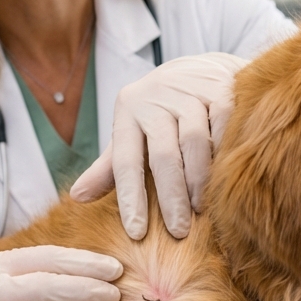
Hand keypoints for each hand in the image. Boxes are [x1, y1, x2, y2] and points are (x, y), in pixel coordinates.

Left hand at [69, 53, 246, 239]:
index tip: (136, 232)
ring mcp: (189, 90)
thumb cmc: (161, 114)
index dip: (130, 198)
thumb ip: (109, 168)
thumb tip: (76, 198)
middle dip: (170, 196)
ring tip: (201, 210)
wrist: (199, 68)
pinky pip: (223, 124)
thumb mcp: (132, 136)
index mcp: (128, 111)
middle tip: (178, 231)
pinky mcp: (220, 86)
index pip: (125, 160)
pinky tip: (224, 177)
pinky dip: (224, 152)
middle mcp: (154, 97)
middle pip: (162, 154)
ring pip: (194, 140)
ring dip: (199, 179)